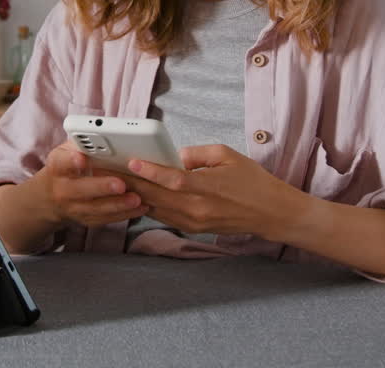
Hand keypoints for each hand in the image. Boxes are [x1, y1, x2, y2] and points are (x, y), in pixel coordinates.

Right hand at [29, 142, 148, 228]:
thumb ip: (81, 144)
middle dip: (102, 186)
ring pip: (96, 208)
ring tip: (137, 199)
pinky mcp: (86, 220)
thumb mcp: (65, 152)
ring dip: (118, 204)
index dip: (71, 160)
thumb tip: (105, 133)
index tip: (82, 157)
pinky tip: (139, 208)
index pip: (61, 163)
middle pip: (81, 189)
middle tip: (121, 183)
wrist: (49, 198)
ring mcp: (73, 207)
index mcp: (57, 167)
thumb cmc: (65, 168)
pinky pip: (105, 219)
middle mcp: (62, 189)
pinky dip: (123, 215)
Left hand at [117, 144, 308, 240]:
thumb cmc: (252, 181)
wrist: (270, 213)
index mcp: (207, 187)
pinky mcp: (194, 229)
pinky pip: (165, 218)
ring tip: (118, 183)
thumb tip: (173, 157)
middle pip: (157, 196)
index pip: (171, 179)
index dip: (149, 171)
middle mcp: (198, 208)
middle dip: (133, 183)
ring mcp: (194, 222)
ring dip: (136, 196)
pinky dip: (150, 207)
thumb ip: (197, 154)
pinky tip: (137, 196)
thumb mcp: (227, 155)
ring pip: (157, 209)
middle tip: (113, 171)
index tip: (131, 161)